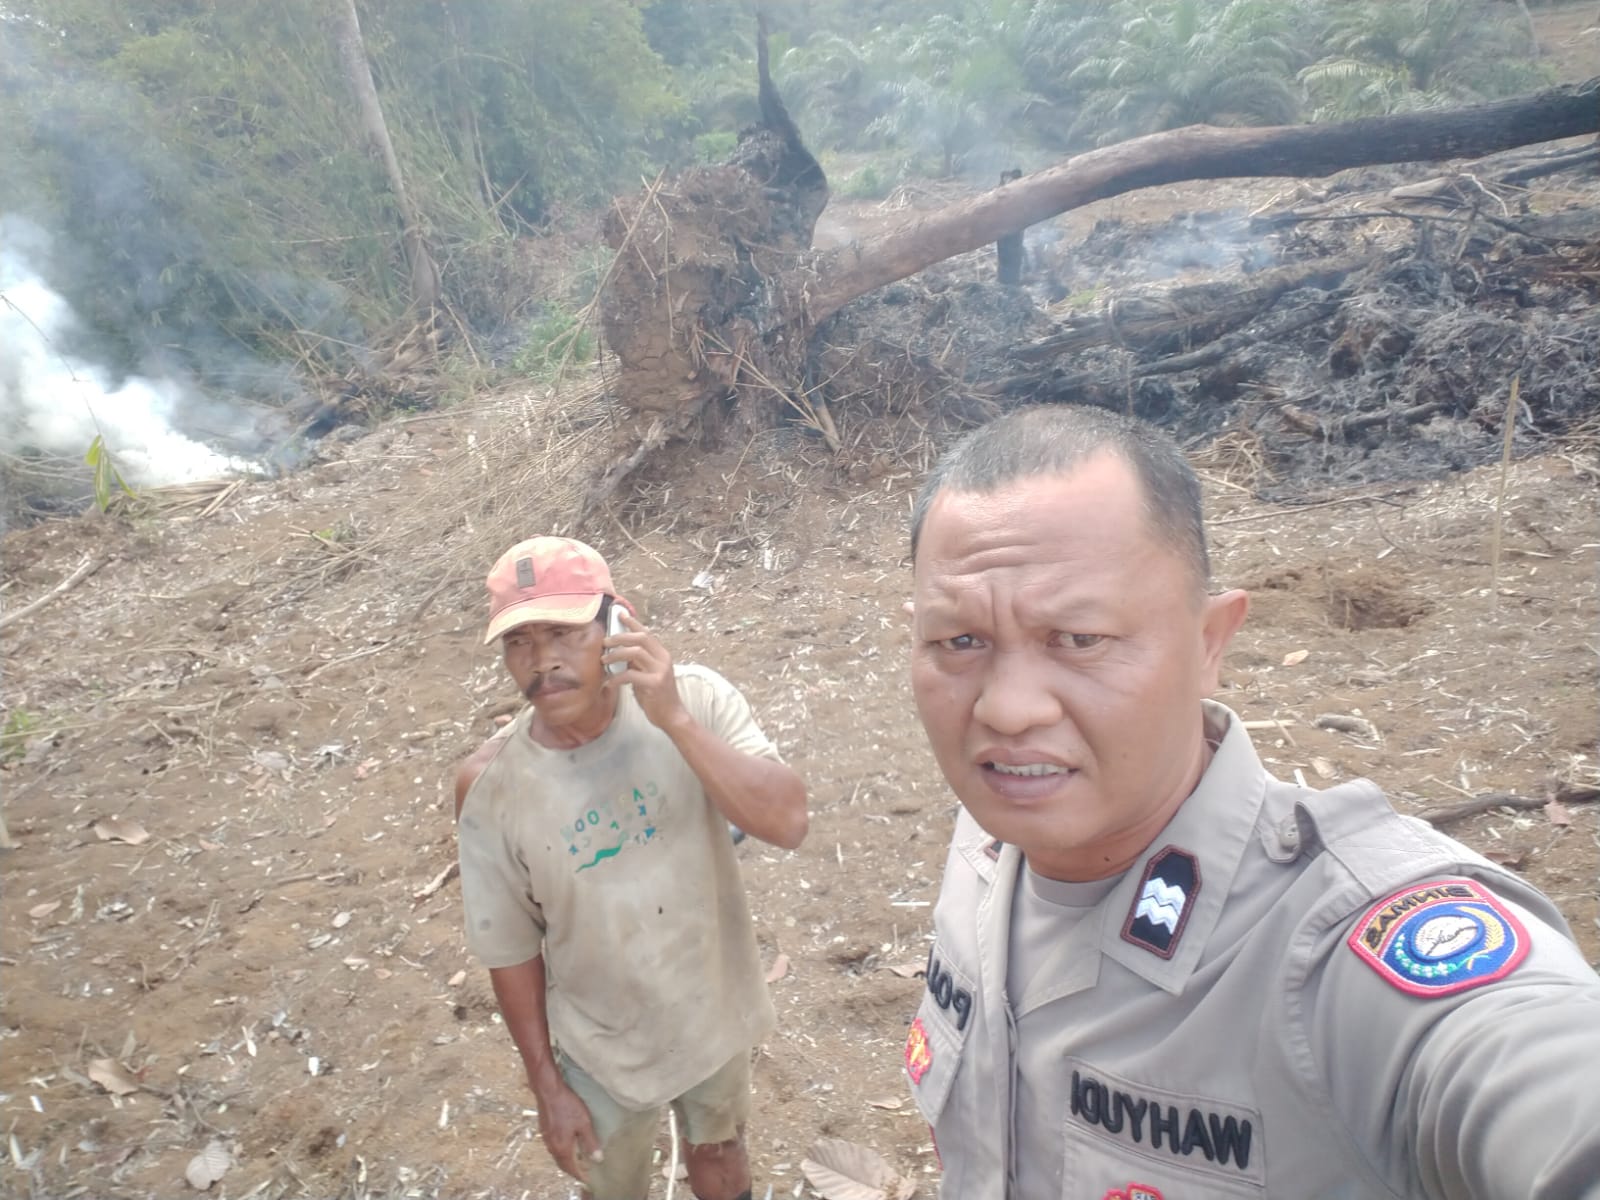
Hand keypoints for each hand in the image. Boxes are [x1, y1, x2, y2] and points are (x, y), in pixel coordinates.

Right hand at [532, 1077, 601, 1182]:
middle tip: (585, 1170)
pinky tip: (569, 1144)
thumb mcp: (583, 1123)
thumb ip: (590, 1142)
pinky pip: (554, 1147)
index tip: (589, 1178)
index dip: (580, 1175)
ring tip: (579, 1158)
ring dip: (567, 1160)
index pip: (571, 1168)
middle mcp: (552, 1146)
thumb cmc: (567, 1106)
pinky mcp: (545, 1130)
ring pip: (558, 1155)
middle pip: (563, 1164)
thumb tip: (597, 1158)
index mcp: (562, 1148)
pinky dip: (563, 1151)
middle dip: (573, 1169)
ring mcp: (547, 1138)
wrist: (548, 1091)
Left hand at [602, 610, 687, 732]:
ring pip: (635, 652)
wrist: (671, 716)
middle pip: (640, 638)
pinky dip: (616, 678)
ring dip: (616, 654)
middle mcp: (663, 659)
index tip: (619, 614)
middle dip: (620, 637)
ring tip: (603, 660)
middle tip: (605, 642)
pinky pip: (630, 675)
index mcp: (662, 655)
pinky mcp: (655, 683)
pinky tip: (609, 683)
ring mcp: (660, 671)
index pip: (646, 633)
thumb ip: (638, 663)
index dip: (633, 622)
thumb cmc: (657, 696)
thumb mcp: (648, 675)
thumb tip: (619, 652)